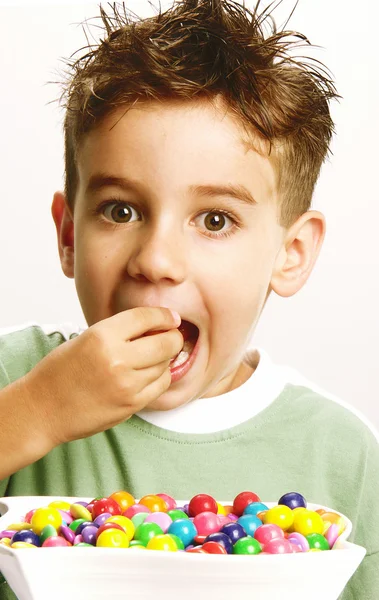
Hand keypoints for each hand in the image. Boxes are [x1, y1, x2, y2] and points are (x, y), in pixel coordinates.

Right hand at [24, 307, 182, 445]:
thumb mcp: (85, 338)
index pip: (146, 317)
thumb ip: (119, 331)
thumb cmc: (60, 372)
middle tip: (171, 336)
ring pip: (165, 364)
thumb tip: (156, 325)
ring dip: (164, 358)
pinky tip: (149, 374)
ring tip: (152, 357)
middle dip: (173, 337)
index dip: (164, 315)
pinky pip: (161, 385)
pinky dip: (160, 377)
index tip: (171, 317)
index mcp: (102, 336)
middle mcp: (117, 359)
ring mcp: (126, 385)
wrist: (42, 409)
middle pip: (166, 342)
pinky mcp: (131, 405)